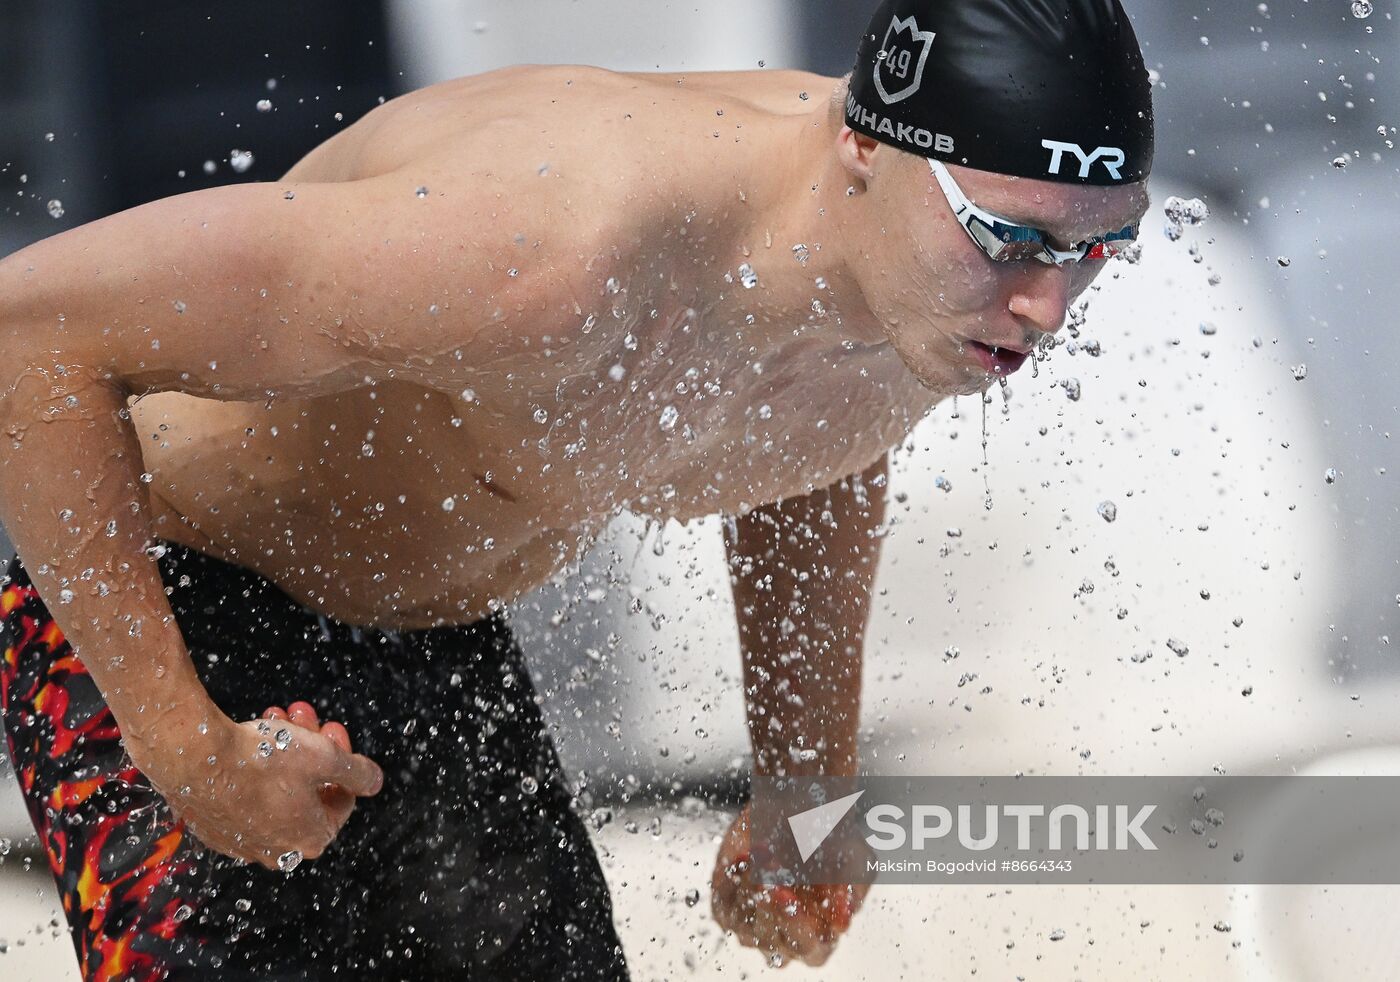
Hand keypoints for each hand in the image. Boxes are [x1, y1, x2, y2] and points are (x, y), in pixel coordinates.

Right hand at [126, 700, 382, 870]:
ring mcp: (239, 839)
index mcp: (309, 839)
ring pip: (275, 787)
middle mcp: (275, 849)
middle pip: (307, 792)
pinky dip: (253, 764)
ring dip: (284, 750)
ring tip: (278, 717)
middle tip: (307, 716)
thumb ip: (356, 772)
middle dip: (312, 748)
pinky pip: (243, 793)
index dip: (343, 762)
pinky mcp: (211, 824)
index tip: (333, 731)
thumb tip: (375, 782)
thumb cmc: (264, 761)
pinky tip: (251, 735)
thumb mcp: (326, 758)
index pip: (341, 801)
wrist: (193, 758)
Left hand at [710, 803, 869, 966]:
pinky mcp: (727, 909)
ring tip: (760, 852)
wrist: (798, 816)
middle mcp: (782, 941)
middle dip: (768, 902)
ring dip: (751, 884)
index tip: (787, 895)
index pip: (807, 947)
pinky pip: (724, 902)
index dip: (795, 924)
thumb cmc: (828, 846)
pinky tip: (743, 856)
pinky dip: (732, 878)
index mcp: (819, 940)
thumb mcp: (853, 861)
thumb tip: (843, 920)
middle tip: (770, 869)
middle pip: (770, 937)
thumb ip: (851, 890)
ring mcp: (752, 928)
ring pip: (744, 920)